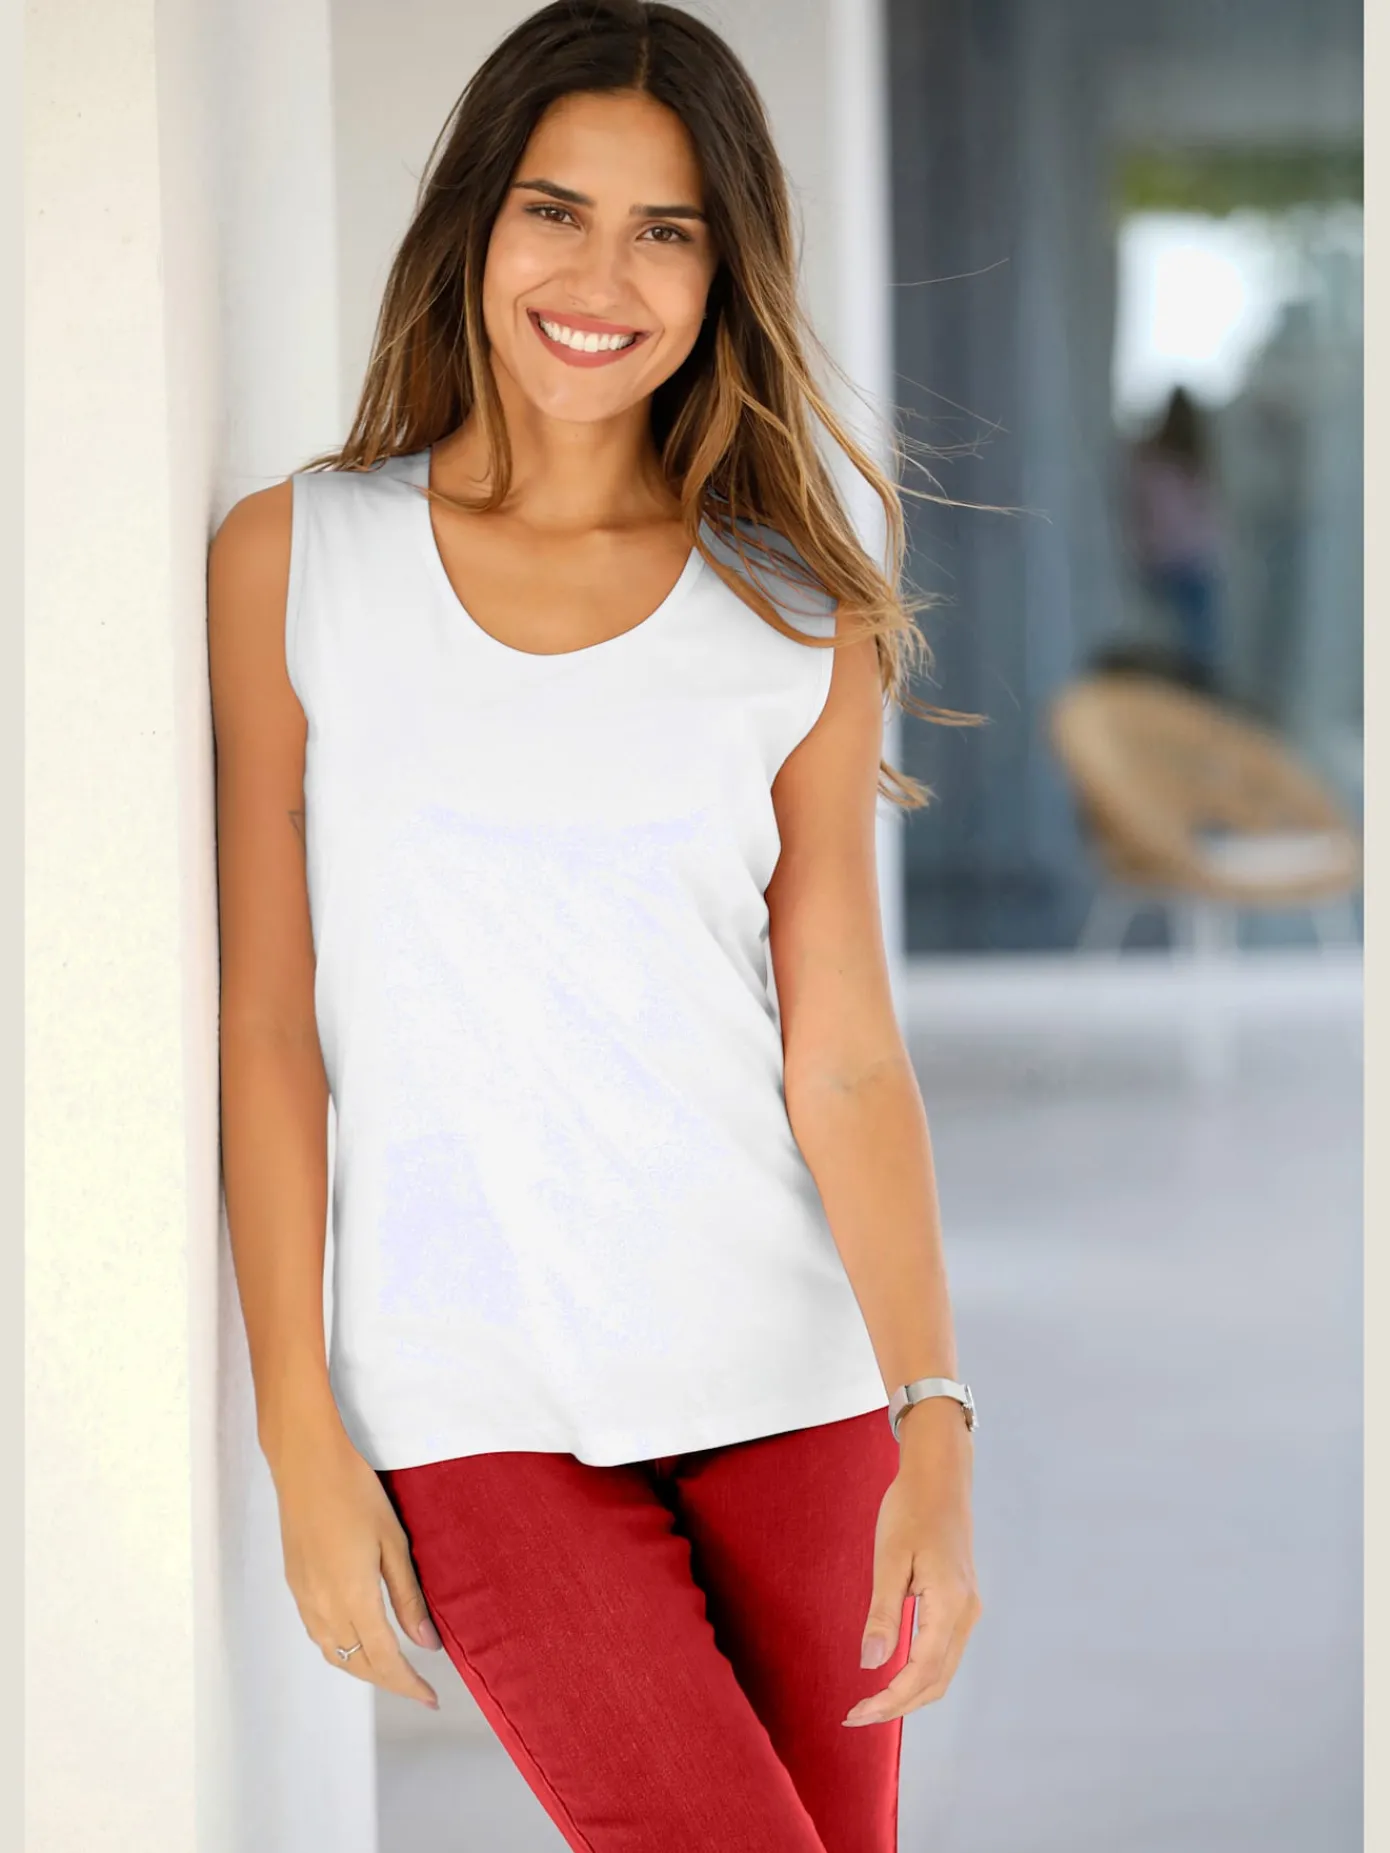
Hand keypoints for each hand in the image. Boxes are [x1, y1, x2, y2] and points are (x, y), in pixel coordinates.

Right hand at [268, 1418, 444, 1709]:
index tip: (431, 1699)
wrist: (306, 1463)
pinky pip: (318, 1634)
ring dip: (363, 1669)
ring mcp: (305, 1597)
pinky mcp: (295, 1584)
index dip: (408, 1685)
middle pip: (357, 1665)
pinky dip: (341, 1649)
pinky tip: (358, 1638)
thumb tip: (426, 1645)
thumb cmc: (356, 1492)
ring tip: (393, 1668)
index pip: (384, 1660)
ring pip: (334, 1654)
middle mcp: (323, 1607)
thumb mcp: (393, 1542)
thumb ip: (408, 1597)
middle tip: (418, 1687)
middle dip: (388, 1681)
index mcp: (353, 1598)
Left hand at [843, 1399, 980, 1725]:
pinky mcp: (961, 1604)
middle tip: (855, 1716)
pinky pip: (943, 1653)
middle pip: (936, 1682)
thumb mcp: (889, 1559)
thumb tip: (871, 1664)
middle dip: (897, 1706)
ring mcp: (967, 1610)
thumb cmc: (910, 1510)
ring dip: (909, 1694)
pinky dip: (919, 1674)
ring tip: (870, 1702)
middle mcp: (966, 1614)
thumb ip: (882, 1613)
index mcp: (950, 1605)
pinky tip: (892, 1673)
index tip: (855, 1713)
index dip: (889, 1700)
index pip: (921, 1673)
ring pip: (942, 1672)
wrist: (940, 1478)